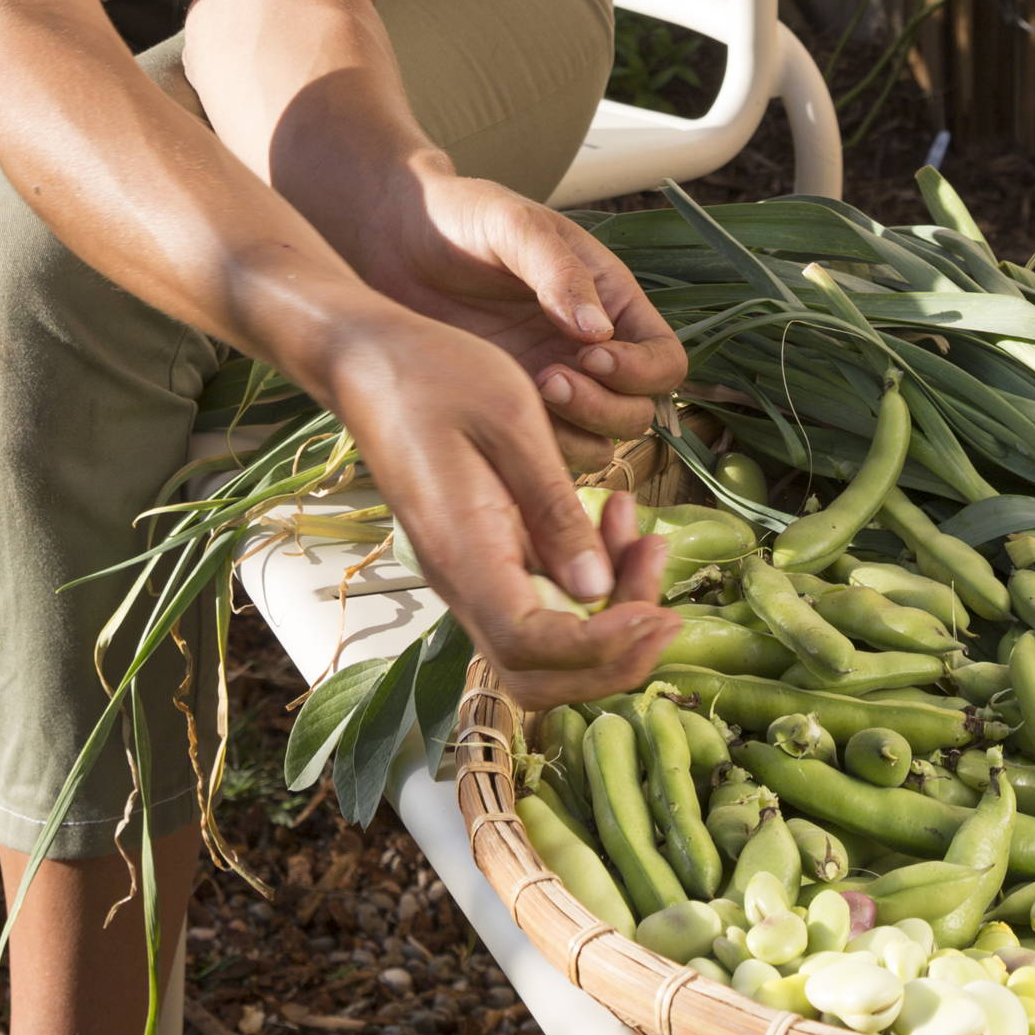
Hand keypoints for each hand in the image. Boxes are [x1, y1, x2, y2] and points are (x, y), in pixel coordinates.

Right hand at [327, 306, 683, 709]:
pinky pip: (538, 600)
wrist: (369, 359)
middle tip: (666, 591)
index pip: (532, 649)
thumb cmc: (434, 374)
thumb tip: (597, 588)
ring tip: (645, 533)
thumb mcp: (511, 420)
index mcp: (464, 552)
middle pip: (540, 675)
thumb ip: (554, 508)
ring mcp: (469, 574)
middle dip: (614, 654)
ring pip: (545, 645)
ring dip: (609, 615)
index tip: (658, 612)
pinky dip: (588, 580)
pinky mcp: (480, 557)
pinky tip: (615, 517)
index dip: (602, 650)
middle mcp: (461, 581)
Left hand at [356, 159, 684, 467]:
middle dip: (605, 405)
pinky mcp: (512, 405)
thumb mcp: (514, 226)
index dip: (641, 370)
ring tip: (529, 392)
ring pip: (600, 439)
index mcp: (610, 300)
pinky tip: (503, 414)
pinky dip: (540, 447)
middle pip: (638, 410)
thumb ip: (558, 272)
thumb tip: (599, 334)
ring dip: (576, 430)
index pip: (663, 359)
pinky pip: (548, 449)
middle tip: (549, 380)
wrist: (395, 238)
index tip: (591, 356)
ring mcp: (553, 381)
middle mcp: (591, 348)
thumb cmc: (462, 217)